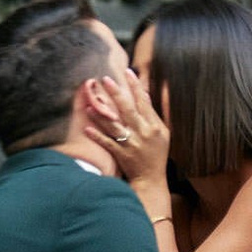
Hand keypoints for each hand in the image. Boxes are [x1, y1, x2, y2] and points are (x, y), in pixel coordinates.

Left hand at [88, 71, 169, 188]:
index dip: (136, 86)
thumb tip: (155, 93)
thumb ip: (159, 112)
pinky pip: (107, 143)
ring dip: (102, 114)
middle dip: (117, 93)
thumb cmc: (157, 153)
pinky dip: (97, 135)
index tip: (127, 72)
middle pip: (128, 110)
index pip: (144, 102)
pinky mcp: (120, 154)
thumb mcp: (164, 132)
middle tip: (105, 79)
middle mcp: (143, 133)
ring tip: (91, 102)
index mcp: (155, 126)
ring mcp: (131, 144)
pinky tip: (87, 127)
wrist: (151, 179)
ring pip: (115, 126)